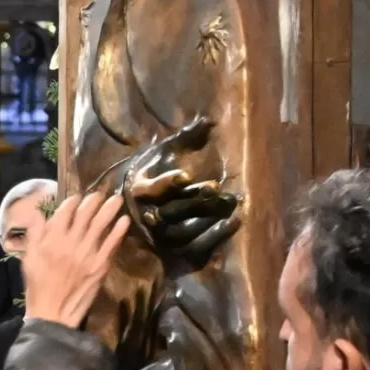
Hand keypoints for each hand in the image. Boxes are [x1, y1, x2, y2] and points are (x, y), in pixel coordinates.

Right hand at [19, 191, 128, 327]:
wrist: (53, 311)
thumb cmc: (38, 284)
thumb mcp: (28, 256)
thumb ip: (34, 232)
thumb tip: (37, 211)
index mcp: (51, 239)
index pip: (65, 212)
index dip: (73, 201)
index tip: (78, 196)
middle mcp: (70, 242)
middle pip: (85, 215)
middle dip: (94, 201)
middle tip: (101, 192)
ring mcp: (88, 253)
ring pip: (100, 225)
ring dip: (109, 210)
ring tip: (117, 199)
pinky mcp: (100, 265)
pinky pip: (111, 244)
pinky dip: (118, 231)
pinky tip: (124, 221)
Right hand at [123, 115, 243, 263]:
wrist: (137, 203)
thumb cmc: (154, 171)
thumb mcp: (164, 152)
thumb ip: (185, 138)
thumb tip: (210, 121)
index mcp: (141, 190)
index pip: (153, 189)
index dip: (168, 183)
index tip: (187, 175)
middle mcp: (147, 214)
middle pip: (171, 211)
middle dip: (195, 200)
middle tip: (217, 188)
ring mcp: (159, 234)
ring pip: (182, 231)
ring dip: (207, 218)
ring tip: (231, 203)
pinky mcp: (172, 249)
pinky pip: (194, 247)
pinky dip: (214, 236)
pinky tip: (233, 222)